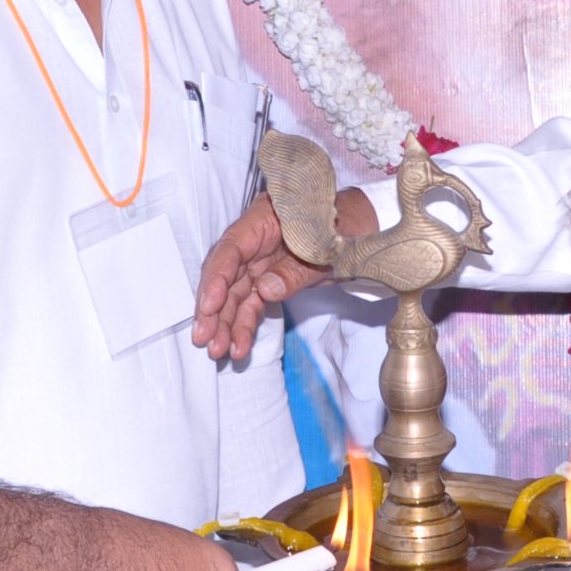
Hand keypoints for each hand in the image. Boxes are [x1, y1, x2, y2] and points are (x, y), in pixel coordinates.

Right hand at [192, 185, 371, 362]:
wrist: (365, 229)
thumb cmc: (347, 227)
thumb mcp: (328, 248)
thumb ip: (297, 269)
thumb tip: (264, 290)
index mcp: (266, 219)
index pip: (232, 248)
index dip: (217, 277)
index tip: (209, 306)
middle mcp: (256, 240)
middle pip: (227, 274)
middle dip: (214, 309)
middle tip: (205, 338)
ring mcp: (261, 261)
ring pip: (236, 293)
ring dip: (227, 323)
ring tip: (220, 351)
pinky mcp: (270, 279)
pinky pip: (253, 303)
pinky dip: (245, 324)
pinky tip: (239, 345)